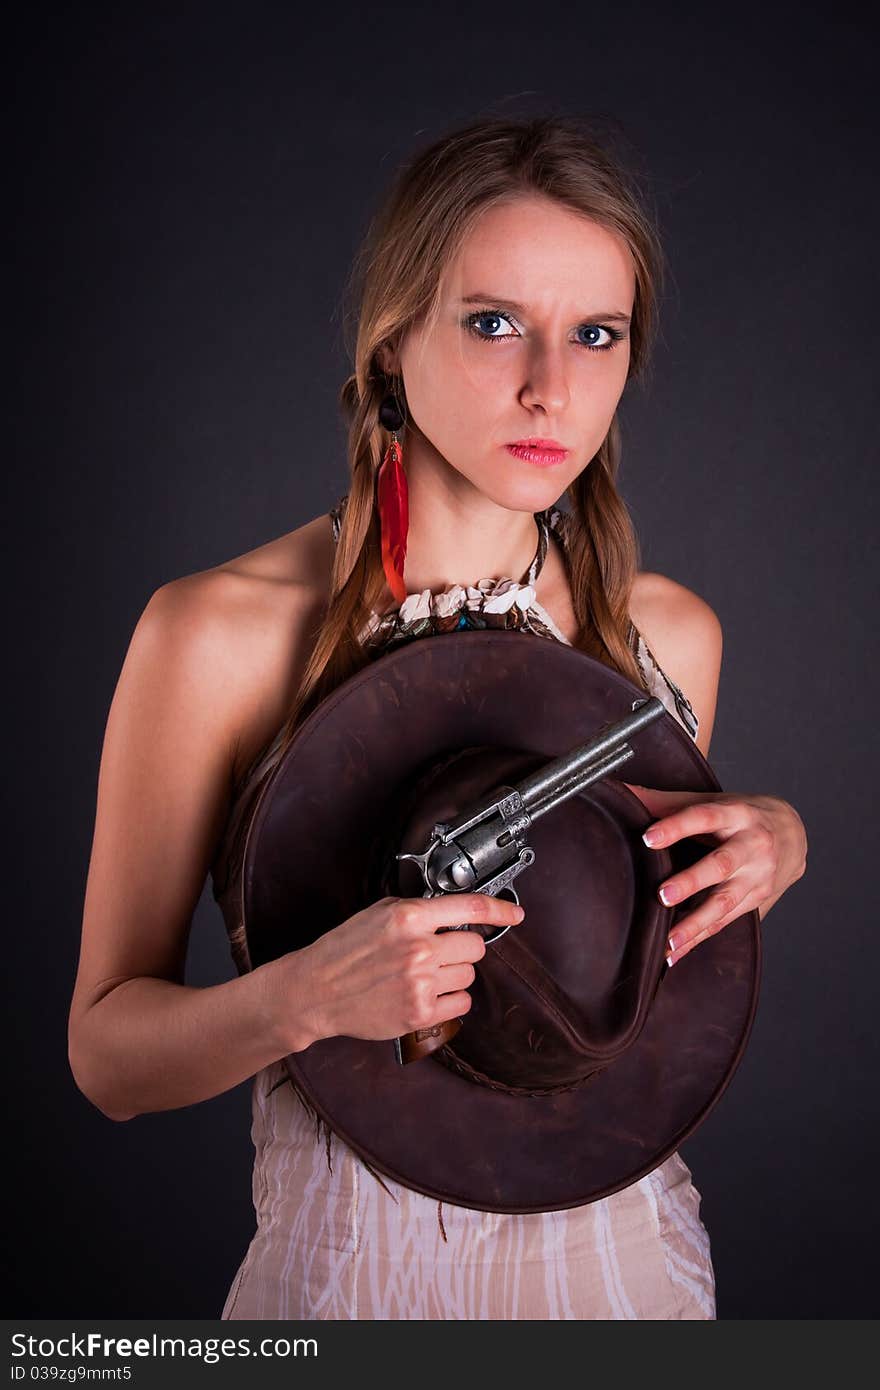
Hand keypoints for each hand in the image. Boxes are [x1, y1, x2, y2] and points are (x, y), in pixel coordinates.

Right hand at [275, 893, 522, 1049]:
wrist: (316, 990)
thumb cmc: (344, 950)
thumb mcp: (378, 913)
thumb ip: (418, 910)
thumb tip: (454, 912)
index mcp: (409, 918)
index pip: (471, 909)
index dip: (501, 910)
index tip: (515, 914)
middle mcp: (419, 949)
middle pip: (476, 947)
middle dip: (462, 948)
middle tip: (438, 953)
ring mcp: (421, 983)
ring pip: (468, 975)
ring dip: (452, 975)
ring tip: (422, 975)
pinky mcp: (420, 1013)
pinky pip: (461, 1004)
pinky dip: (449, 1000)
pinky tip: (425, 994)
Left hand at [623, 784, 806, 965]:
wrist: (794, 834)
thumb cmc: (742, 815)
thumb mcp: (712, 801)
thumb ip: (667, 802)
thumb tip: (620, 792)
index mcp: (736, 814)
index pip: (704, 817)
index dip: (677, 826)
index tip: (648, 838)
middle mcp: (752, 844)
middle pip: (721, 864)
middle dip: (692, 882)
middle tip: (662, 895)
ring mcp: (758, 875)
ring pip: (726, 901)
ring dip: (696, 923)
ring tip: (669, 941)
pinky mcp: (757, 899)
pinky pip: (726, 922)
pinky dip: (700, 938)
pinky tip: (675, 952)